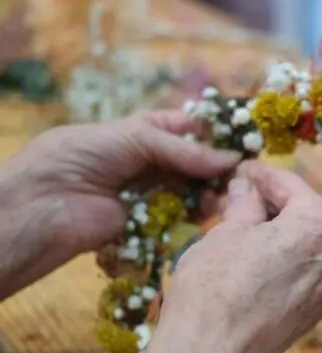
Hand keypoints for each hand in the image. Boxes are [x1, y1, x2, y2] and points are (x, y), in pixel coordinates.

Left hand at [5, 110, 239, 257]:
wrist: (44, 206)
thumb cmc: (81, 157)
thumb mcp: (134, 137)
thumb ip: (184, 150)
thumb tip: (232, 160)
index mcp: (141, 132)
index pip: (187, 129)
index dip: (216, 133)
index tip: (247, 140)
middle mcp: (148, 161)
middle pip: (194, 162)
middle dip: (218, 165)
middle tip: (245, 172)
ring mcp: (148, 193)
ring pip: (190, 190)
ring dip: (210, 191)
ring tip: (230, 193)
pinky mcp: (148, 224)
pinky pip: (179, 217)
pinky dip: (196, 214)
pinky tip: (210, 210)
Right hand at [146, 161, 321, 352]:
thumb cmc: (214, 287)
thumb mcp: (226, 232)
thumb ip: (246, 203)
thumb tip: (248, 187)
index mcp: (321, 225)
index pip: (290, 185)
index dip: (261, 174)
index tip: (242, 169)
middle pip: (305, 214)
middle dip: (273, 203)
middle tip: (237, 195)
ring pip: (307, 244)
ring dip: (280, 231)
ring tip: (242, 225)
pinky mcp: (319, 312)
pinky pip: (306, 272)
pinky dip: (286, 259)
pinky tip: (256, 258)